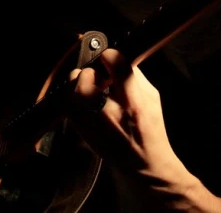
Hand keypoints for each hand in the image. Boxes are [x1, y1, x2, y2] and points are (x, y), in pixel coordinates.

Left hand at [68, 49, 189, 187]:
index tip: (111, 58)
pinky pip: (68, 102)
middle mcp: (109, 113)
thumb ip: (134, 75)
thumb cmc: (150, 130)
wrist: (143, 164)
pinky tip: (88, 101)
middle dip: (92, 71)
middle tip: (101, 78)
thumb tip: (117, 58)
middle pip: (86, 76)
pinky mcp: (80, 130)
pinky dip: (75, 96)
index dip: (111, 56)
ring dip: (81, 83)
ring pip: (71, 89)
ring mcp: (90, 124)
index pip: (116, 66)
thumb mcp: (152, 97)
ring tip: (93, 89)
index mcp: (133, 103)